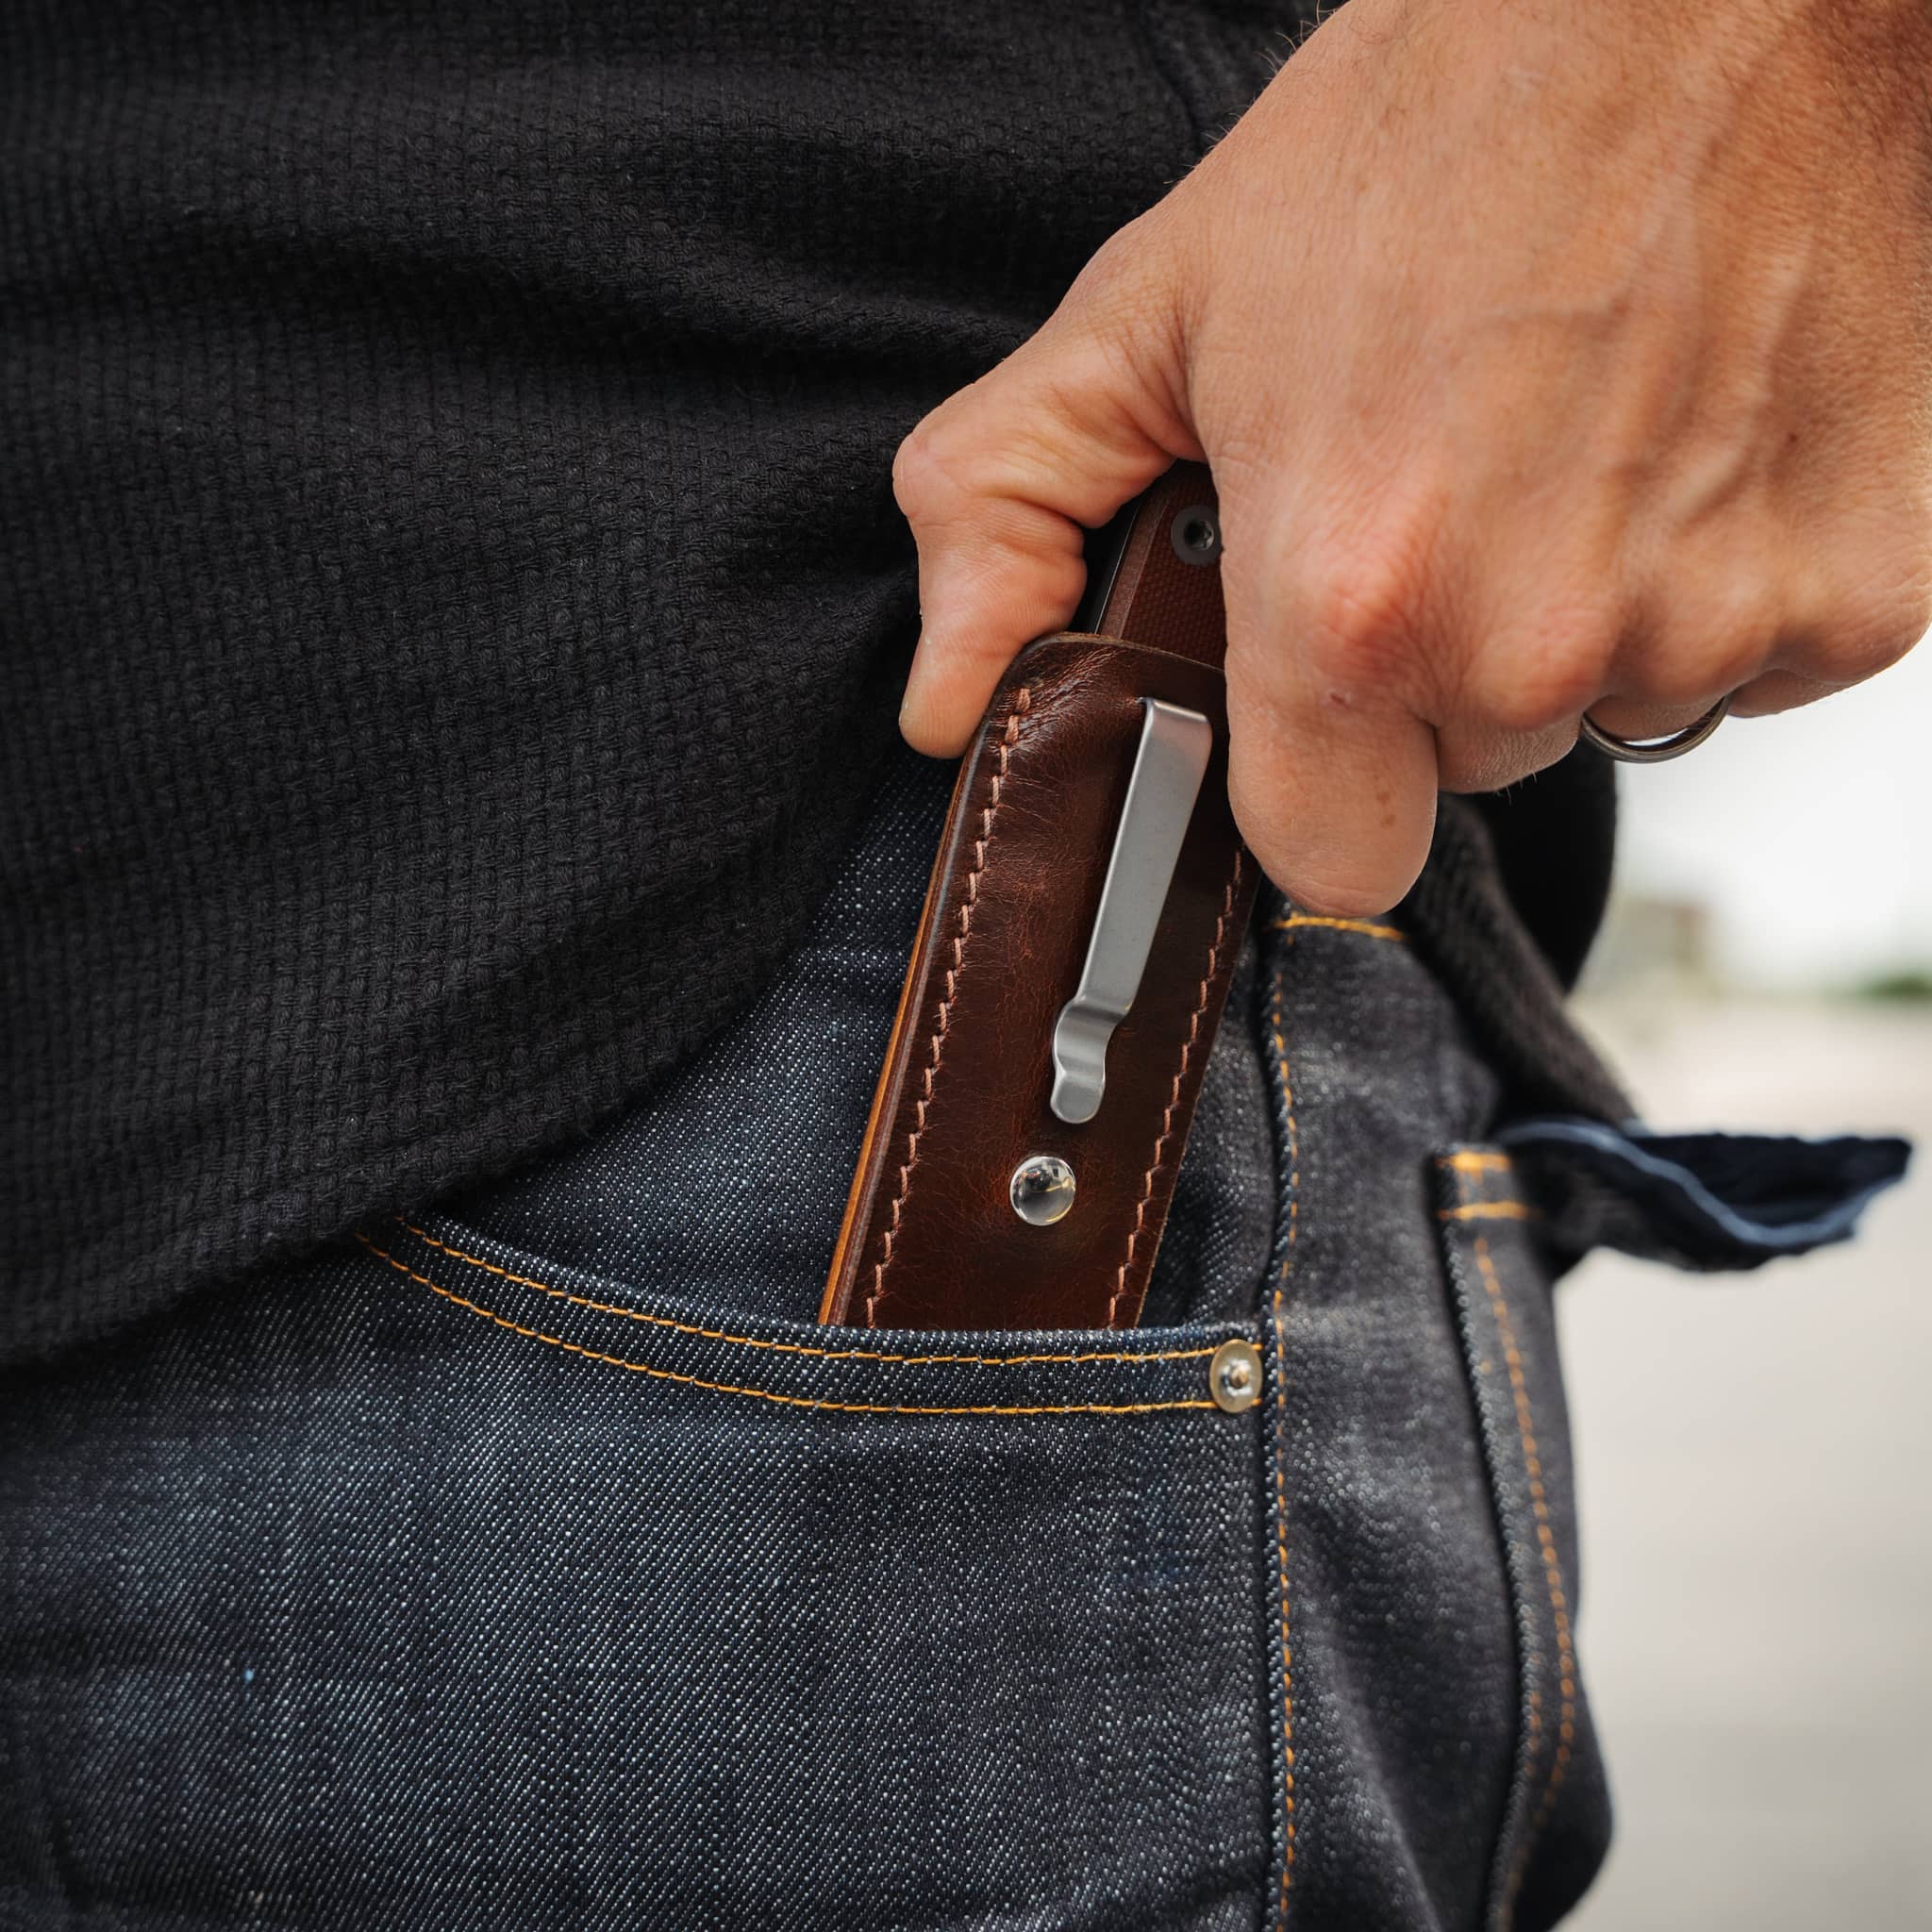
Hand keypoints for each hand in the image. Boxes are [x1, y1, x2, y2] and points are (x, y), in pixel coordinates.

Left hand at [891, 0, 1931, 913]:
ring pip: (1607, 717)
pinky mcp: (1859, 597)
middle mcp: (1535, 645)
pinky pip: (1748, 665)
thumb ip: (1006, 513)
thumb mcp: (1157, 306)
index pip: (1326, 859)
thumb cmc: (1438, 126)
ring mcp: (1714, 623)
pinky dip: (1712, 579)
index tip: (1318, 699)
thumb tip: (949, 697)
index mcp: (1349, 601)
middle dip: (1441, 676)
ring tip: (1566, 445)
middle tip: (1445, 492)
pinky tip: (1678, 444)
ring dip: (1580, 623)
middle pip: (1464, 777)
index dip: (1317, 786)